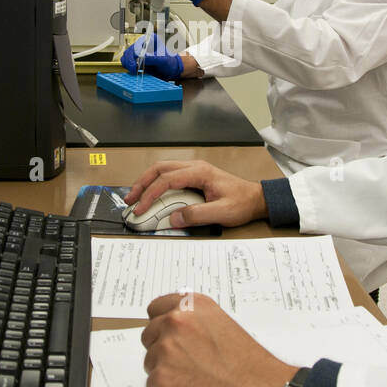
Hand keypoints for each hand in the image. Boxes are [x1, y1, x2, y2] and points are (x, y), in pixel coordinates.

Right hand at [120, 34, 183, 79]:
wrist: (171, 70)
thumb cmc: (170, 62)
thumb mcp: (163, 60)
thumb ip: (153, 58)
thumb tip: (141, 57)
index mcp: (151, 39)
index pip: (138, 43)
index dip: (135, 52)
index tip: (137, 61)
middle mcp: (143, 44)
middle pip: (130, 50)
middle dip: (130, 60)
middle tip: (134, 69)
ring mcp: (138, 51)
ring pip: (126, 56)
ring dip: (128, 63)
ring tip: (134, 70)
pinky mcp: (136, 59)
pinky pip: (126, 61)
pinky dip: (127, 66)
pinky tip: (134, 71)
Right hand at [126, 160, 266, 227]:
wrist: (256, 199)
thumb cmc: (242, 202)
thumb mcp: (221, 212)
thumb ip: (197, 215)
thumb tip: (174, 218)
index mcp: (200, 172)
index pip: (167, 179)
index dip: (151, 194)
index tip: (141, 208)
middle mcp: (195, 167)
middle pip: (160, 168)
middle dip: (142, 183)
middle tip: (130, 199)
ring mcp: (194, 170)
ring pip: (163, 170)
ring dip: (147, 182)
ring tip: (136, 197)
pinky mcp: (194, 177)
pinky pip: (170, 176)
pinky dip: (156, 184)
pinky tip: (152, 195)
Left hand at [142, 292, 298, 386]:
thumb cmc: (249, 365)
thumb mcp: (223, 325)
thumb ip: (196, 321)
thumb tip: (176, 328)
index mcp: (191, 306)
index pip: (156, 309)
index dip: (163, 326)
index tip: (169, 336)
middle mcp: (175, 322)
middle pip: (149, 336)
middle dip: (163, 351)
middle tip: (189, 365)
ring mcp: (165, 350)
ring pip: (150, 362)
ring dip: (166, 373)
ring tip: (195, 380)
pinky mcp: (161, 379)